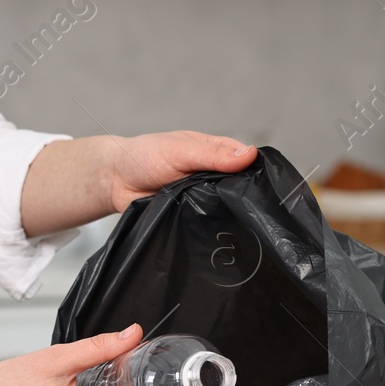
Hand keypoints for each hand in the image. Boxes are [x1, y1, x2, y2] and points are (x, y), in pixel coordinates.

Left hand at [20, 132, 256, 238]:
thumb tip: (249, 155)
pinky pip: (207, 225)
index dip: (258, 173)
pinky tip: (220, 235)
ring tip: (240, 226)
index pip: (248, 162)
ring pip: (225, 209)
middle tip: (257, 213)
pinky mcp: (191, 219)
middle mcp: (213, 177)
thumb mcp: (180, 149)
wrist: (114, 181)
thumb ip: (211, 154)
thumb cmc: (144, 156)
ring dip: (228, 215)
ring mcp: (203, 199)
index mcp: (215, 153)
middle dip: (245, 200)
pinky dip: (211, 229)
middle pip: (240, 189)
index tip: (270, 188)